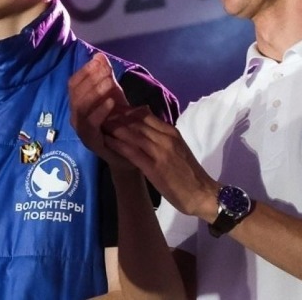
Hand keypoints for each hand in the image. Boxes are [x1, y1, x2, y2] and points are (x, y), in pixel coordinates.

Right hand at [68, 52, 133, 169]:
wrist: (128, 150)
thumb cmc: (117, 121)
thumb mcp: (113, 95)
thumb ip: (106, 76)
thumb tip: (99, 56)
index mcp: (78, 102)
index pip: (74, 82)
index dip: (85, 70)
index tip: (99, 61)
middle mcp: (75, 115)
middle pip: (75, 93)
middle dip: (91, 79)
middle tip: (106, 71)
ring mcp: (80, 128)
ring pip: (80, 107)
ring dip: (94, 92)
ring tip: (109, 83)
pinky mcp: (89, 140)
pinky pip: (90, 123)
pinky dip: (101, 110)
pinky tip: (112, 101)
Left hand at [103, 108, 219, 218]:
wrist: (202, 193)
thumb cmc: (189, 173)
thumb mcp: (177, 147)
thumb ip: (162, 137)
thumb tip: (145, 127)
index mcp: (171, 132)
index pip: (145, 115)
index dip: (126, 110)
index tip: (111, 108)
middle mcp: (165, 138)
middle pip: (137, 122)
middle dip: (117, 117)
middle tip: (100, 113)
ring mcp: (160, 152)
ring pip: (134, 134)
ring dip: (115, 128)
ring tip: (100, 124)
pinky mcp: (154, 167)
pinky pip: (133, 152)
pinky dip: (119, 145)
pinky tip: (107, 142)